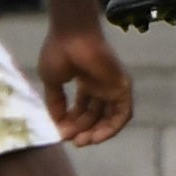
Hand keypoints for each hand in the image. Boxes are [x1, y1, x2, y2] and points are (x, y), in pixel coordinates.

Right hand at [35, 0, 135, 144]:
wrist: (72, 34)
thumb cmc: (59, 51)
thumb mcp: (52, 82)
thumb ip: (55, 103)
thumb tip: (56, 124)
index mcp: (85, 80)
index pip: (83, 109)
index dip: (71, 122)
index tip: (60, 132)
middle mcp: (101, 84)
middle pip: (95, 115)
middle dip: (82, 129)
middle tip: (71, 139)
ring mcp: (112, 85)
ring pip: (109, 117)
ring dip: (97, 133)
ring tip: (81, 141)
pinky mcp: (122, 87)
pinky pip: (123, 114)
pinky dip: (111, 128)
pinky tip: (96, 137)